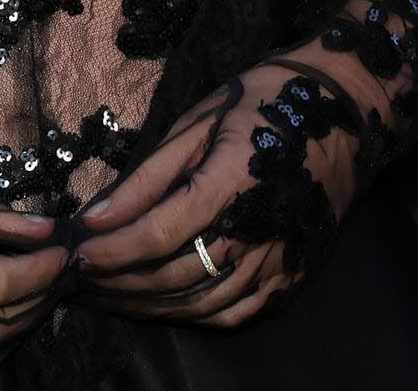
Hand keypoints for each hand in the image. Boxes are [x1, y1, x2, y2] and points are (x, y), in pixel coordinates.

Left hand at [68, 57, 361, 327]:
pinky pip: (236, 312)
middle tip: (82, 279)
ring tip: (112, 294)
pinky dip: (195, 313)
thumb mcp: (197, 122)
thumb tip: (97, 215)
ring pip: (202, 303)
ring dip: (150, 305)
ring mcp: (280, 260)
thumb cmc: (261, 103)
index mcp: (231, 183)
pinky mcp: (293, 275)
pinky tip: (166, 304)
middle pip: (175, 276)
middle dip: (120, 282)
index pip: (158, 234)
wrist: (341, 110)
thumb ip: (148, 176)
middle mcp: (258, 231)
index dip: (112, 250)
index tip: (77, 254)